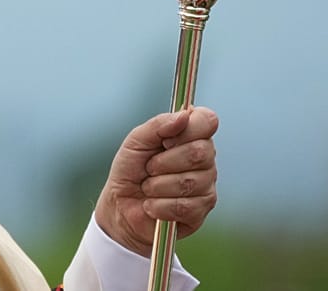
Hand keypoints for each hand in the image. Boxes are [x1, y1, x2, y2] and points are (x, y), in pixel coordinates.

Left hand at [94, 107, 218, 256]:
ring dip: (157, 186)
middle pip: (199, 153)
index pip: (207, 121)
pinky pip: (184, 207)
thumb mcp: (137, 141)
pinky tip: (152, 205)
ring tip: (148, 188)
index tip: (165, 140)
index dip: (187, 130)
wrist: (120, 206)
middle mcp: (206, 158)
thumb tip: (185, 115)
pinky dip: (159, 206)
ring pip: (189, 182)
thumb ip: (159, 124)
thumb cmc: (131, 169)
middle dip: (164, 162)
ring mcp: (206, 186)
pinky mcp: (200, 212)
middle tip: (150, 168)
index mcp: (193, 135)